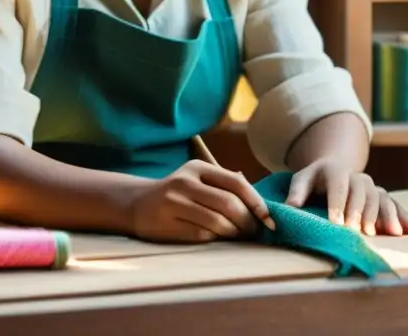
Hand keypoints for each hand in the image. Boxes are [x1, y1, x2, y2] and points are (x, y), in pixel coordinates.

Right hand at [128, 160, 275, 242]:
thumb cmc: (178, 194)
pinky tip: (218, 238)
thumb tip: (263, 205)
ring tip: (239, 236)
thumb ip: (226, 185)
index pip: (236, 183)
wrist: (137, 204)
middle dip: (248, 222)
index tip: (269, 219)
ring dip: (235, 233)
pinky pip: (203, 235)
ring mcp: (174, 203)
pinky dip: (217, 239)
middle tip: (255, 232)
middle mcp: (185, 182)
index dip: (256, 202)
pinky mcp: (168, 223)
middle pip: (229, 204)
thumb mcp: (199, 180)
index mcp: (198, 167)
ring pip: (218, 222)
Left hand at [285, 158, 407, 236]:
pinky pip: (395, 206)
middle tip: (359, 232)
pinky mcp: (382, 196)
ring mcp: (372, 186)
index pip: (338, 187)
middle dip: (361, 213)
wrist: (335, 168)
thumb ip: (296, 193)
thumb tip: (289, 208)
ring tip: (388, 234)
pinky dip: (406, 218)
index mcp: (335, 170)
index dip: (337, 205)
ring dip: (385, 216)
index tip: (336, 224)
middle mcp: (357, 176)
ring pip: (381, 198)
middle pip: (361, 193)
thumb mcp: (302, 180)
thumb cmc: (314, 180)